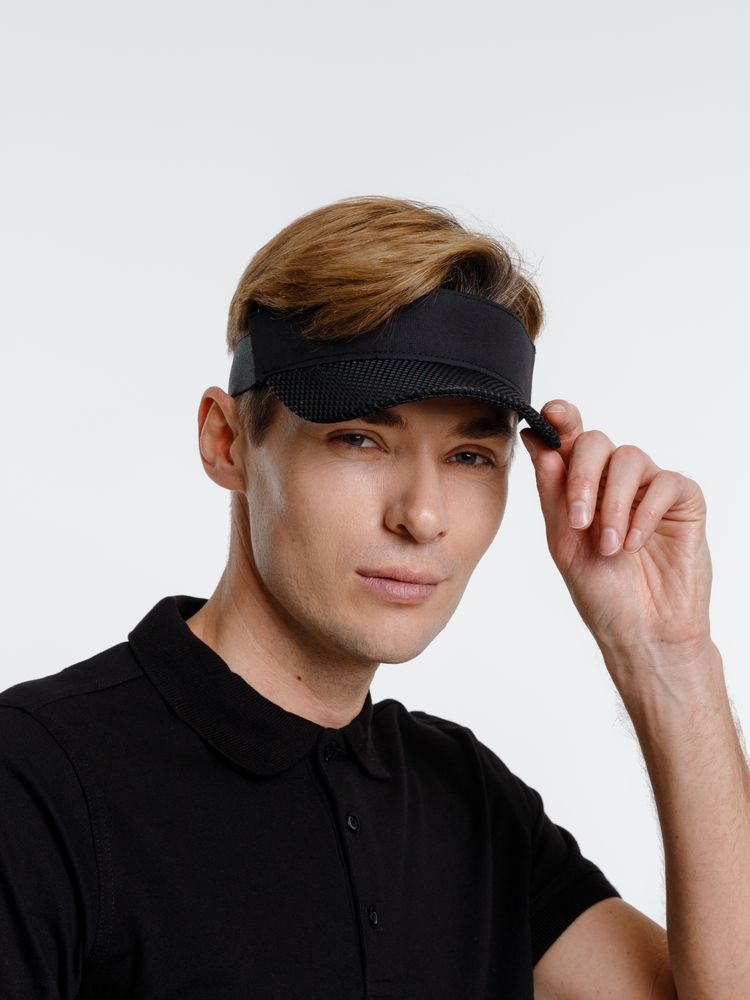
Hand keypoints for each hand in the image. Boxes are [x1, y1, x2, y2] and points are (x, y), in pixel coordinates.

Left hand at [519, 401, 713, 684]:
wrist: (643, 632)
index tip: (551, 416)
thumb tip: (539, 443)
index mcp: (580, 486)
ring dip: (613, 504)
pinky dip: (644, 512)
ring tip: (609, 547)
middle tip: (578, 519)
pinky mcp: (683, 500)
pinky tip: (634, 543)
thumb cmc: (602, 592)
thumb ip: (552, 494)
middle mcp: (613, 480)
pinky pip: (665, 483)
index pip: (568, 438)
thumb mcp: (564, 544)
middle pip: (595, 441)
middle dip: (581, 475)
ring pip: (629, 458)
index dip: (560, 419)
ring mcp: (649, 487)